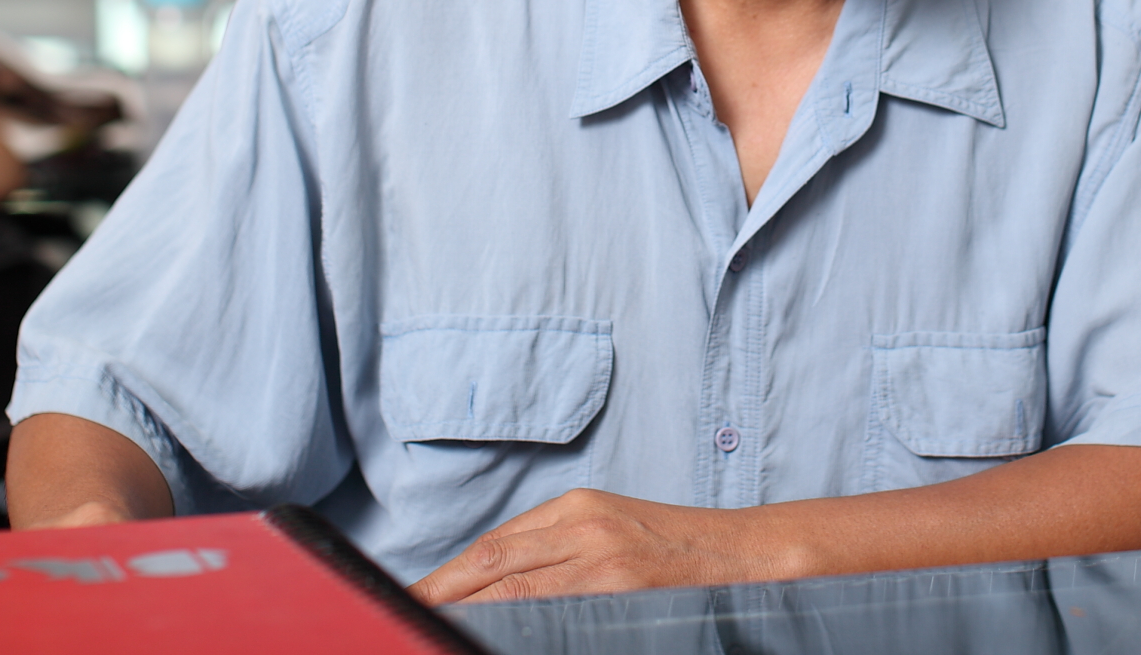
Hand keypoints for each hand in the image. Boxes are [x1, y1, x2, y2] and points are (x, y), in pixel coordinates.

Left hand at [409, 488, 790, 604]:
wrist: (740, 554)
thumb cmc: (672, 548)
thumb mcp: (610, 530)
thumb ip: (555, 548)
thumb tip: (491, 582)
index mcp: (577, 508)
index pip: (493, 547)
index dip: (447, 577)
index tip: (411, 599)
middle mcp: (583, 527)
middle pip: (492, 565)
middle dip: (441, 595)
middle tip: (400, 618)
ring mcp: (602, 562)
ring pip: (513, 591)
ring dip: (466, 612)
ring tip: (429, 628)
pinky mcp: (619, 589)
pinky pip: (551, 612)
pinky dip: (515, 622)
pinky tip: (489, 632)